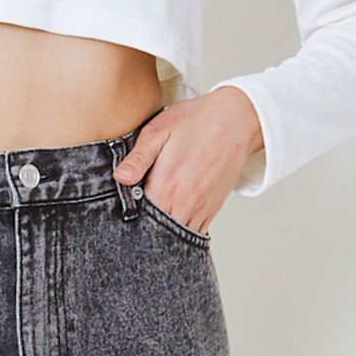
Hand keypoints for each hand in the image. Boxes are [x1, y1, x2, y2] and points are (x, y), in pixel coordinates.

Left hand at [111, 90, 263, 234]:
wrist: (236, 121)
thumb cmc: (195, 122)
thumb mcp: (158, 132)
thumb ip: (138, 158)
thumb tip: (119, 178)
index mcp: (166, 187)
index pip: (139, 216)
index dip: (126, 215)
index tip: (120, 209)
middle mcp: (184, 204)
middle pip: (156, 231)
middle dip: (142, 227)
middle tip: (134, 214)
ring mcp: (201, 210)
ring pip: (175, 235)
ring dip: (162, 230)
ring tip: (150, 217)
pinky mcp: (212, 210)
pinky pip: (194, 233)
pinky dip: (179, 230)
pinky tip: (170, 217)